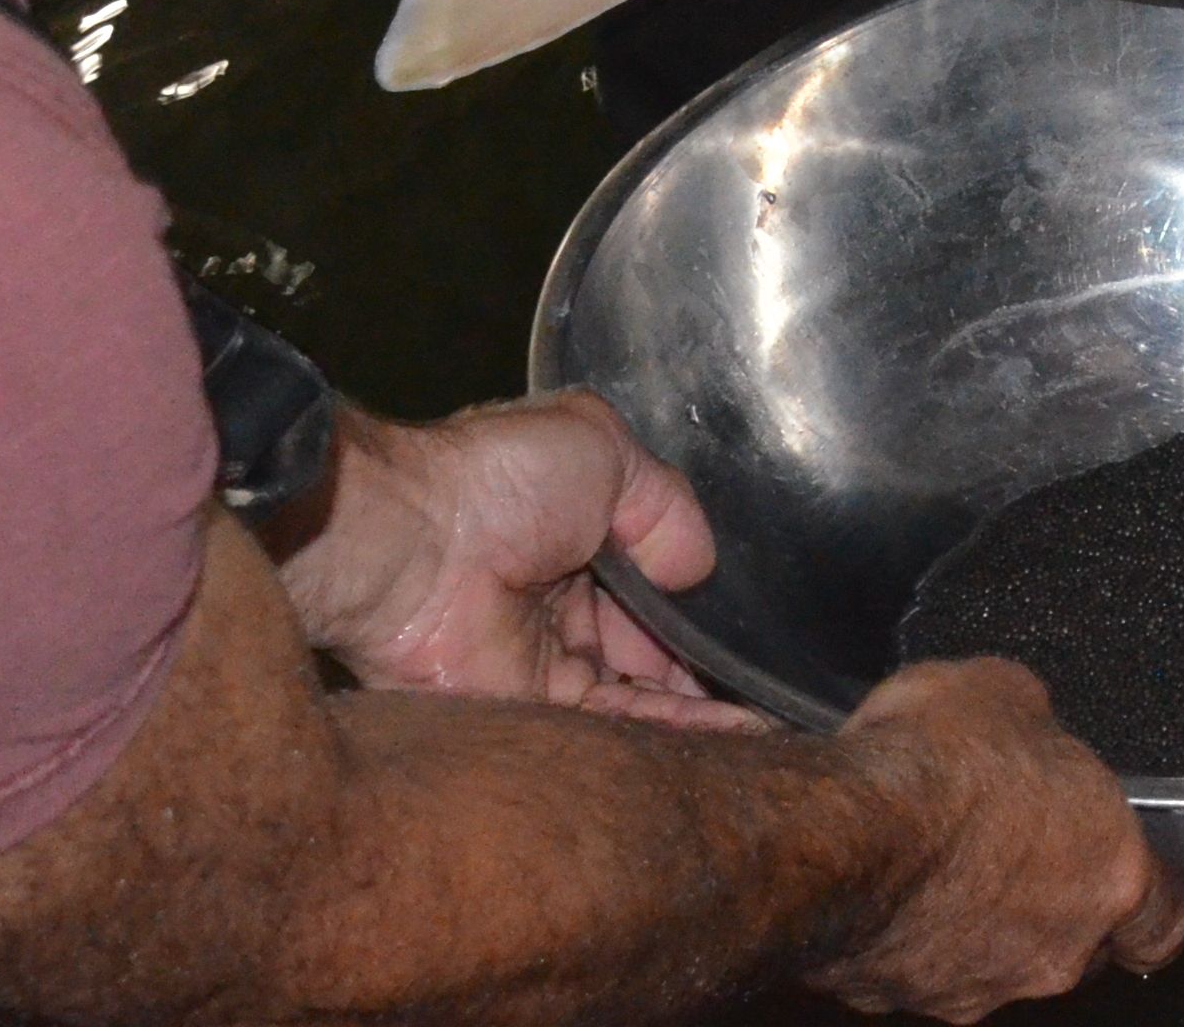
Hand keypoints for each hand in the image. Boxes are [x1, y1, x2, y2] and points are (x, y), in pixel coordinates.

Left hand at [273, 394, 753, 729]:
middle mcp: (556, 607)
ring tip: (773, 724)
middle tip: (768, 684)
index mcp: (569, 539)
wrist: (410, 541)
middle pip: (645, 649)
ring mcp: (540, 665)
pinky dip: (672, 731)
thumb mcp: (602, 448)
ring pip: (636, 696)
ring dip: (700, 710)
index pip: (646, 586)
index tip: (748, 629)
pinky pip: (610, 728)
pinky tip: (735, 734)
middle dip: (704, 667)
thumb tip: (698, 568)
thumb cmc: (495, 480)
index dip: (694, 608)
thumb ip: (665, 506)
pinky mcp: (525, 714)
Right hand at [820, 660, 1183, 1013]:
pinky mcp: (902, 1002)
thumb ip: (1040, 732)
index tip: (1129, 877)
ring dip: (977, 919)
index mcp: (1111, 876)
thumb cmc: (936, 765)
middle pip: (1077, 943)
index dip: (1145, 900)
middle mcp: (1056, 951)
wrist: (839, 831)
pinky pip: (921, 969)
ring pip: (997, 961)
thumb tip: (1025, 728)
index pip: (1162, 923)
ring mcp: (979, 986)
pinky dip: (909, 935)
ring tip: (933, 856)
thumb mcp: (1011, 694)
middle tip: (1010, 844)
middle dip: (1050, 899)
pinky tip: (884, 883)